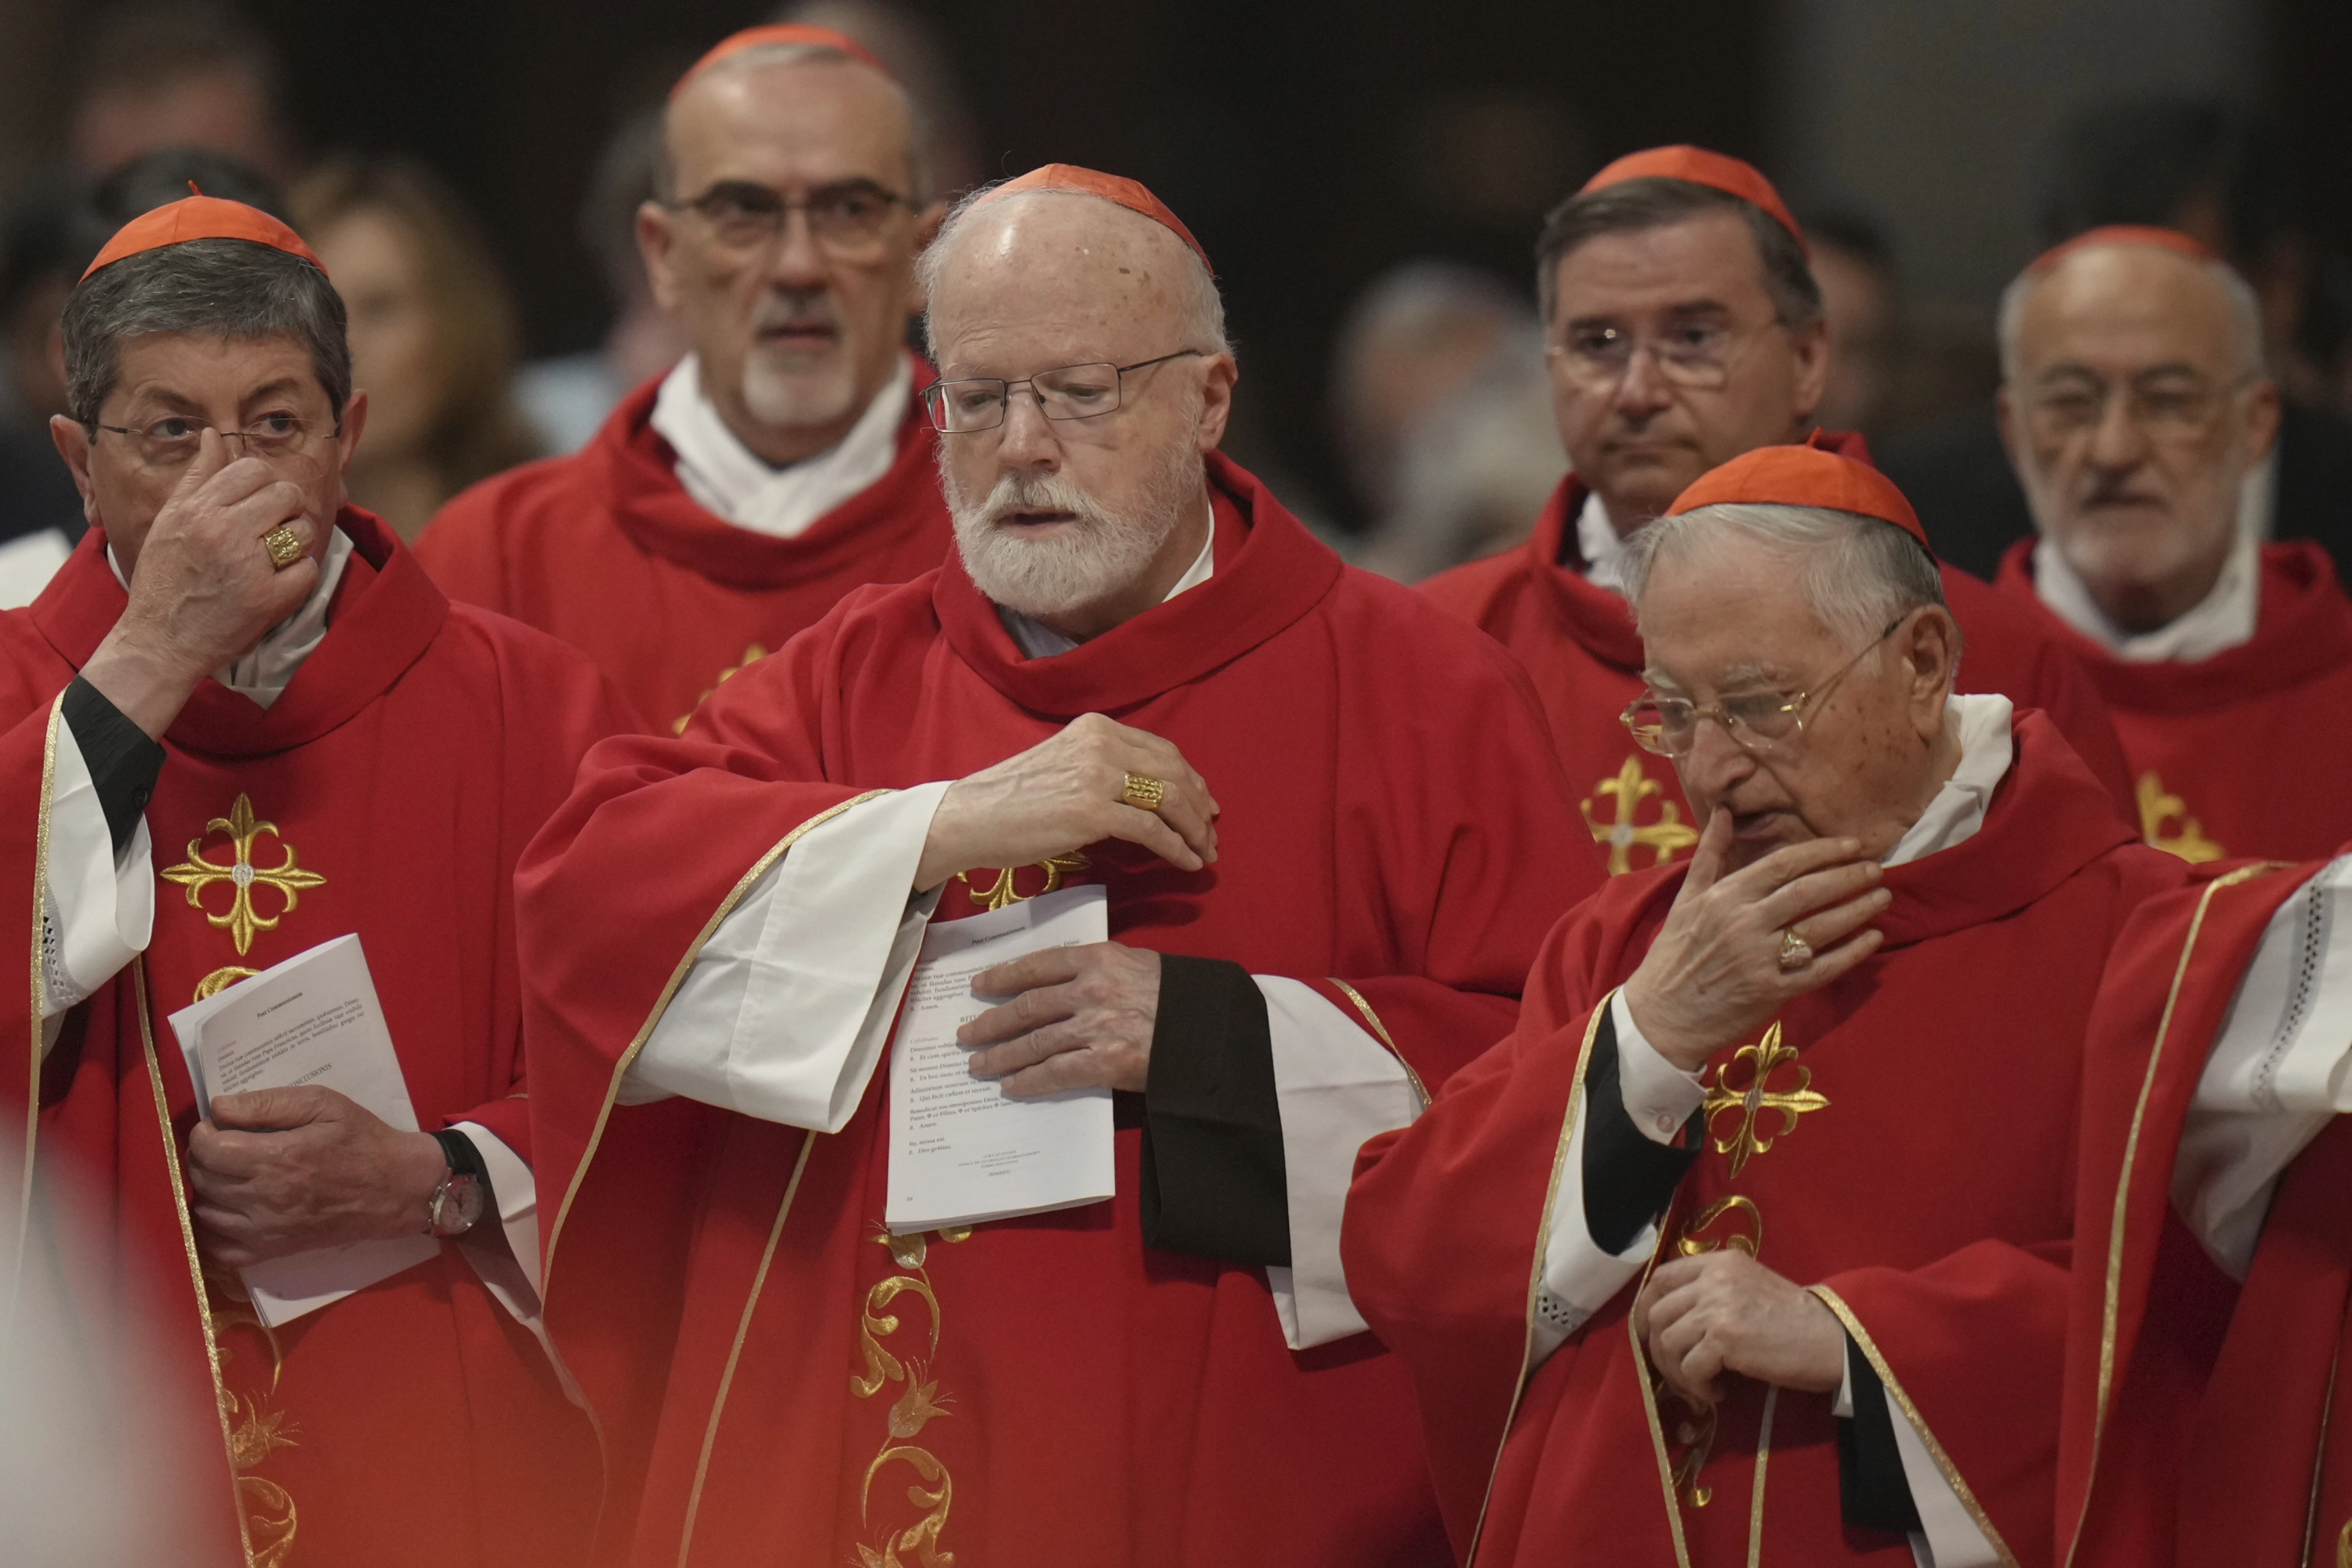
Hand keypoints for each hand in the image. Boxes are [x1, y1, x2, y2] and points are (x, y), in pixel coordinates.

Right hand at [80, 429, 320, 738]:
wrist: (160, 640)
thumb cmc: (164, 578)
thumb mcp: (170, 521)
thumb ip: (198, 478)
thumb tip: (214, 435)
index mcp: (198, 510)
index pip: (254, 469)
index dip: (264, 483)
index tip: (258, 503)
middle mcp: (223, 532)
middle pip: (287, 494)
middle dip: (287, 508)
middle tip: (272, 528)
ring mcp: (248, 566)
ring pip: (303, 530)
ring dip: (296, 542)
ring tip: (274, 555)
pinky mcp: (268, 600)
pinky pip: (307, 569)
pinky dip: (299, 576)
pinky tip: (278, 582)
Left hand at [187, 1086, 448, 1265]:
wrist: (397, 1188)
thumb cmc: (361, 1140)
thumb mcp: (324, 1104)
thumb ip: (268, 1103)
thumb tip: (218, 1108)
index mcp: (277, 1158)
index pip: (208, 1150)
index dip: (204, 1133)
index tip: (219, 1126)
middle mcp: (265, 1198)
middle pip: (202, 1179)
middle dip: (204, 1157)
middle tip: (225, 1145)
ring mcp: (266, 1230)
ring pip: (206, 1212)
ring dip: (208, 1190)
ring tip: (229, 1175)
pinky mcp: (272, 1250)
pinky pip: (220, 1248)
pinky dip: (213, 1230)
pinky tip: (229, 1209)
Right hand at [915, 712, 1218, 891]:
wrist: (970, 817)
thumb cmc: (1011, 799)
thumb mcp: (1063, 763)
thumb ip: (1104, 768)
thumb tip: (1147, 793)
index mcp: (1096, 728)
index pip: (1162, 751)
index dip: (1191, 779)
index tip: (1205, 803)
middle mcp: (1101, 744)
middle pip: (1174, 772)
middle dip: (1200, 806)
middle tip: (1212, 833)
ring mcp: (1097, 776)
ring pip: (1170, 800)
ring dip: (1195, 829)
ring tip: (1205, 852)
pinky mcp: (1091, 812)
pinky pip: (1152, 831)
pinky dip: (1177, 848)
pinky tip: (1187, 862)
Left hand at [957, 941, 1159, 1095]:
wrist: (1212, 1027)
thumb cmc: (1179, 995)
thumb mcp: (1138, 964)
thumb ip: (1100, 969)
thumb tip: (1064, 981)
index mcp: (1098, 959)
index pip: (1038, 965)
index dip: (1004, 977)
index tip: (980, 986)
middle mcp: (1090, 990)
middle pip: (1027, 1006)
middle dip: (991, 1022)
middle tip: (967, 1033)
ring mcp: (1095, 1027)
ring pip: (1033, 1042)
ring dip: (1000, 1055)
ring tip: (978, 1063)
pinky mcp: (1105, 1062)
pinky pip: (1055, 1073)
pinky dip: (1029, 1080)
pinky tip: (1012, 1086)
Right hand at [1621, 811, 1887, 1071]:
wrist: (1662, 1015)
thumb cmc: (1674, 954)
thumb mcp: (1686, 898)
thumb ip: (1710, 854)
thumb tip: (1724, 811)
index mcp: (1725, 896)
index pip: (1783, 864)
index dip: (1823, 852)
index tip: (1852, 845)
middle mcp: (1744, 923)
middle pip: (1808, 892)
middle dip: (1848, 877)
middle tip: (1876, 868)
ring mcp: (1759, 958)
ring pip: (1820, 928)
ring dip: (1857, 910)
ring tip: (1882, 897)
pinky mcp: (1772, 991)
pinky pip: (1821, 968)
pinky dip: (1851, 952)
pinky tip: (1872, 938)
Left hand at [1633, 1250, 1845, 1405]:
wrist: (1832, 1339)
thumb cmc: (1794, 1319)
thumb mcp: (1749, 1287)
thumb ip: (1713, 1290)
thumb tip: (1672, 1319)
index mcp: (1719, 1262)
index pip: (1662, 1277)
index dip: (1646, 1307)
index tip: (1649, 1333)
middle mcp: (1713, 1278)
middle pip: (1657, 1313)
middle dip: (1658, 1349)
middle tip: (1678, 1372)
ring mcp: (1716, 1307)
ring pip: (1667, 1342)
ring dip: (1678, 1373)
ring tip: (1702, 1385)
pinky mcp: (1724, 1338)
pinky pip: (1689, 1369)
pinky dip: (1697, 1387)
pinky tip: (1718, 1392)